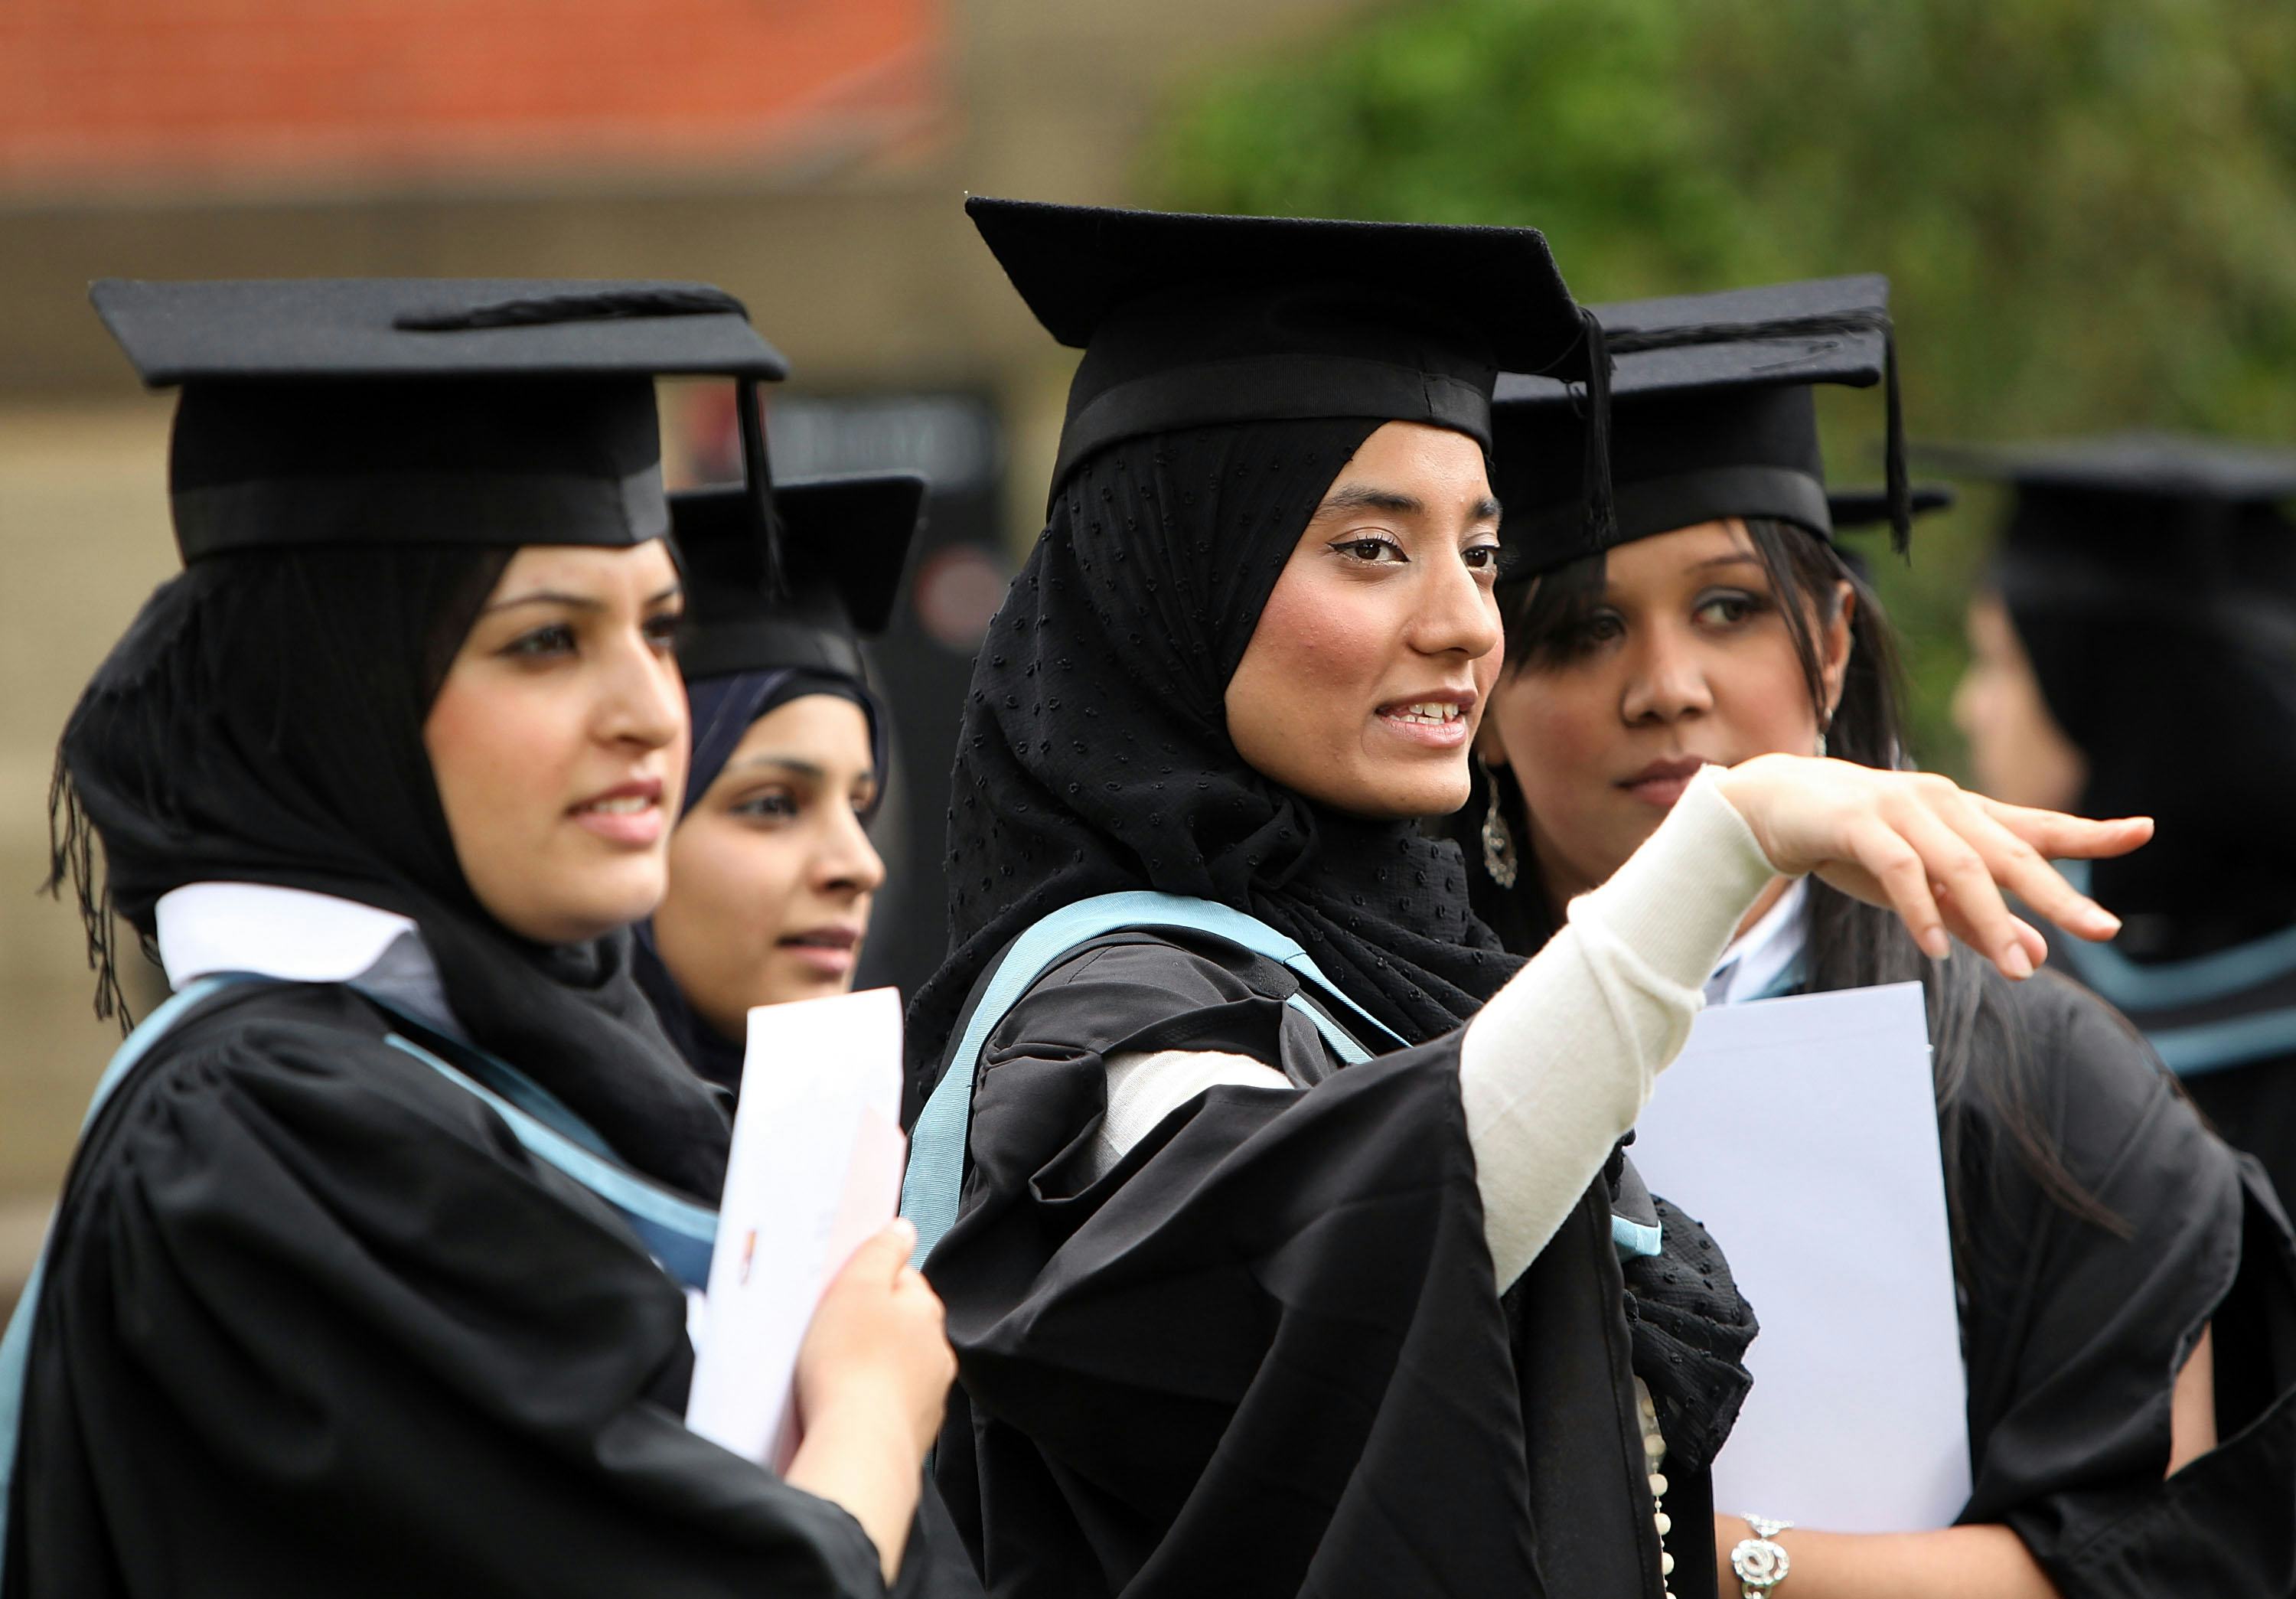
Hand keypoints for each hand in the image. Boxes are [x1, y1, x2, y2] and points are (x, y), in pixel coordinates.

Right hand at [795, 1217, 953, 1464]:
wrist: (859, 1448)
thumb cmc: (851, 1365)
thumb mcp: (857, 1287)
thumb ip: (881, 1251)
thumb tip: (902, 1228)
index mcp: (925, 1309)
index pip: (903, 1277)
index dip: (869, 1279)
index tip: (842, 1289)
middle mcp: (936, 1350)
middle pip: (899, 1323)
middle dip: (869, 1324)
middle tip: (829, 1332)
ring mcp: (928, 1393)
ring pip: (896, 1365)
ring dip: (870, 1364)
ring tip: (829, 1373)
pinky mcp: (913, 1430)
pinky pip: (888, 1404)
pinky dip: (870, 1402)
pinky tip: (843, 1406)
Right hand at [1715, 755, 2150, 979]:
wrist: (1772, 806)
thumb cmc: (1853, 845)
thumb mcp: (1921, 889)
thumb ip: (1976, 919)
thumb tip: (2038, 956)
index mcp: (1964, 815)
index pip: (2037, 826)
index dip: (2091, 832)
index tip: (2145, 832)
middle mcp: (1942, 803)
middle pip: (2011, 851)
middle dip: (2057, 893)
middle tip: (2101, 929)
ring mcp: (1901, 808)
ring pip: (1960, 865)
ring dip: (1991, 919)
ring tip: (2017, 969)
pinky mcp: (1859, 820)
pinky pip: (1900, 868)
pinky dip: (1922, 910)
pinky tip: (1938, 949)